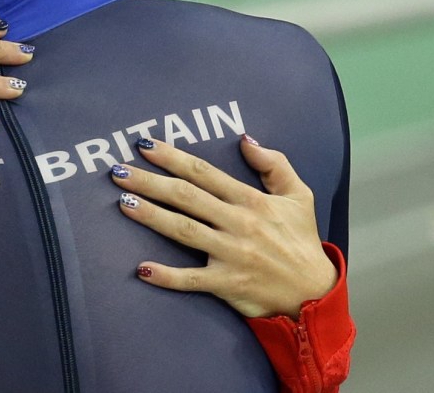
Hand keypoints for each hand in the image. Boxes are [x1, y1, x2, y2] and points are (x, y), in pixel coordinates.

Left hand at [111, 136, 336, 318]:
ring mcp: (231, 254)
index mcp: (251, 200)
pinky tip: (142, 269)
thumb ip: (274, 164)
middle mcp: (238, 224)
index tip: (145, 145)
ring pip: (184, 231)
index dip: (173, 157)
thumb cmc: (301, 241)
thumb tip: (245, 139)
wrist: (315, 295)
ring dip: (151, 216)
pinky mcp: (227, 284)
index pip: (205, 173)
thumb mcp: (298, 196)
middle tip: (118, 170)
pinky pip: (192, 280)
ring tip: (123, 202)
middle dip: (150, 181)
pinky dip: (166, 276)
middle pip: (186, 197)